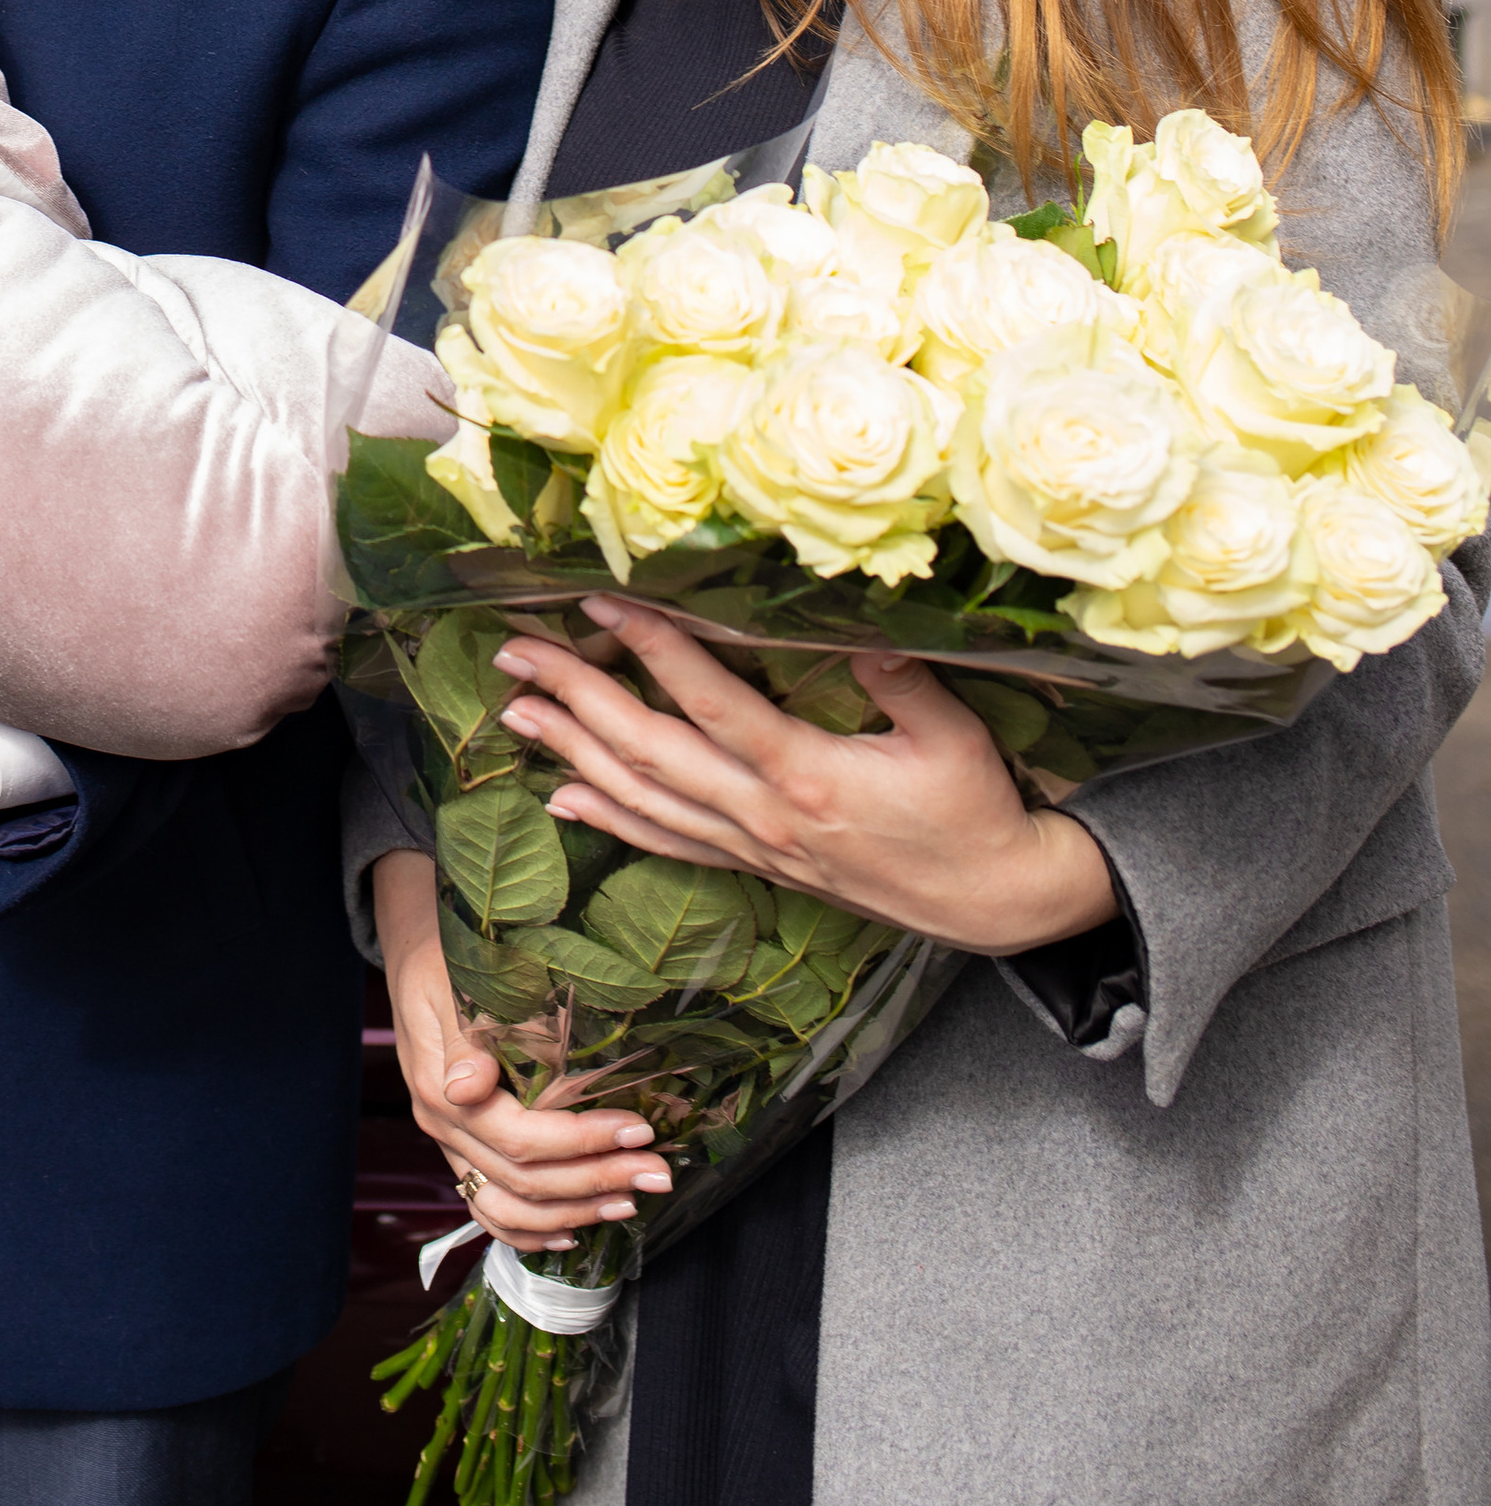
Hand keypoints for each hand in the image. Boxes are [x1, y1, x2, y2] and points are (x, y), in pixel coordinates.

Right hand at [373, 850, 669, 1254]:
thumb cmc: (442, 962)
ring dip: (573, 1214)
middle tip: (658, 1173)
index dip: (582, 1141)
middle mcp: (444, 1127)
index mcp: (441, 1087)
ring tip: (629, 1203)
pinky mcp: (461, 1151)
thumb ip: (465, 1038)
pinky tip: (573, 1231)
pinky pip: (489, 1210)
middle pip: (522, 1181)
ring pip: (507, 1210)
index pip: (520, 1137)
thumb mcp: (449, 981)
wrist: (414, 961)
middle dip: (596, 1181)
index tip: (640, 1128)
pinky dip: (530, 1233)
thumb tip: (468, 1088)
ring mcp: (451, 1145)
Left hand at [497, 599, 1117, 959]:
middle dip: (576, 698)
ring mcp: (754, 846)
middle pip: (648, 752)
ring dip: (572, 754)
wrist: (992, 903)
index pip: (708, 703)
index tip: (597, 602)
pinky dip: (609, 820)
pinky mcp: (758, 866)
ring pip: (642, 800)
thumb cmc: (975, 810)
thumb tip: (854, 623)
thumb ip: (899, 679)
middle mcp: (763, 815)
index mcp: (805, 774)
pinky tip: (563, 798)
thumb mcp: (953, 736)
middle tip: (514, 654)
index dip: (650, 650)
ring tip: (517, 712)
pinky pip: (667, 843)